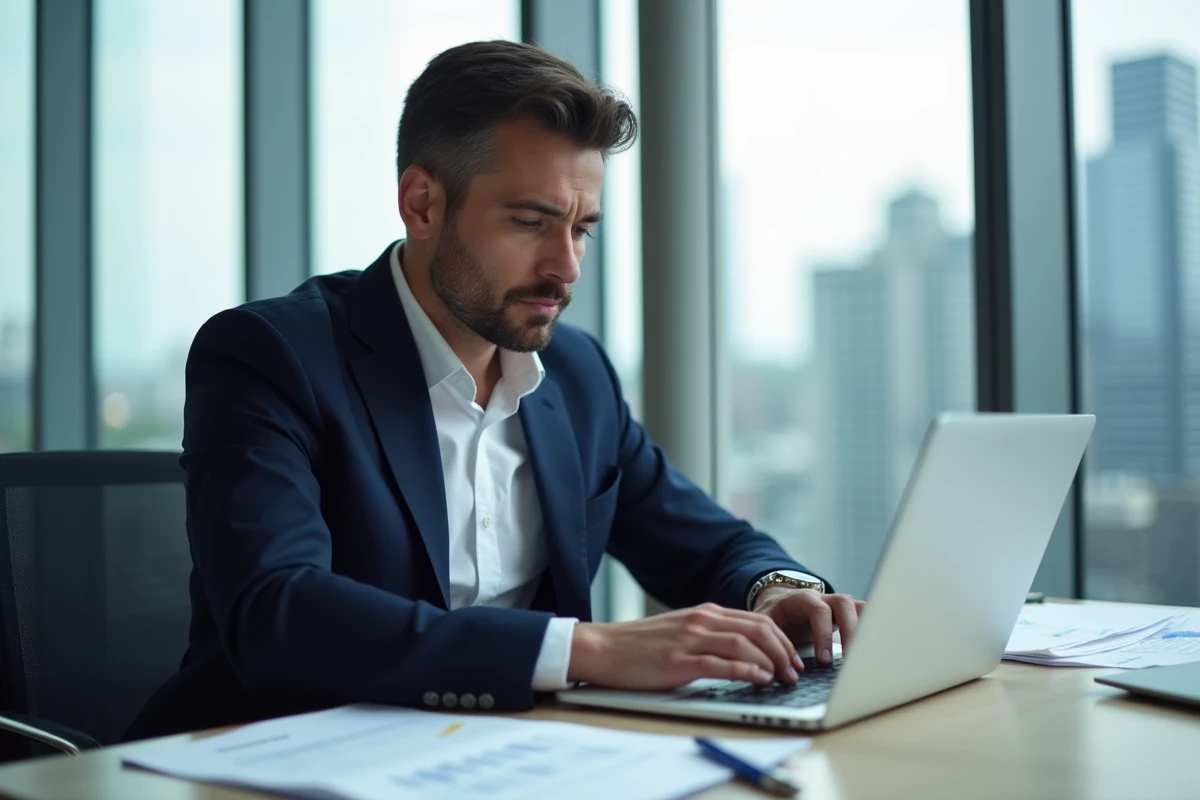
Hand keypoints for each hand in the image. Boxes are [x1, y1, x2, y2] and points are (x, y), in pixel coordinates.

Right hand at [567, 603, 802, 689]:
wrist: (602, 648)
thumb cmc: (639, 645)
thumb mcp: (680, 631)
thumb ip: (708, 635)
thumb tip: (743, 653)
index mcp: (704, 613)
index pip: (757, 620)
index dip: (782, 640)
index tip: (793, 659)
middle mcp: (701, 621)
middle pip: (759, 629)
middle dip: (784, 651)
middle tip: (794, 672)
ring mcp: (690, 639)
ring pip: (745, 644)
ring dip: (771, 662)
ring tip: (783, 679)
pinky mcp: (678, 661)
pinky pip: (721, 663)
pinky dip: (747, 671)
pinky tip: (760, 680)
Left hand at [752, 588, 864, 665]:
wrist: (781, 603)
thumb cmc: (775, 616)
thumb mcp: (766, 624)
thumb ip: (773, 640)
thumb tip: (782, 667)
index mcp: (802, 598)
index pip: (818, 609)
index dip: (823, 634)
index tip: (824, 660)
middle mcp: (824, 597)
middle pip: (844, 604)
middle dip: (849, 631)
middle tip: (849, 660)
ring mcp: (839, 604)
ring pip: (860, 607)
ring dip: (865, 629)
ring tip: (866, 656)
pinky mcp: (849, 613)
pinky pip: (867, 615)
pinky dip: (872, 629)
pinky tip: (874, 650)